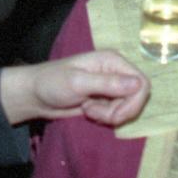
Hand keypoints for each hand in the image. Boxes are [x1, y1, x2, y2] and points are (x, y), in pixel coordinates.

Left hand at [0, 51, 149, 125]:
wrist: (35, 96)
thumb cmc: (53, 83)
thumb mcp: (78, 83)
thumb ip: (108, 83)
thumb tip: (139, 84)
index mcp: (113, 61)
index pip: (142, 82)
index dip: (134, 102)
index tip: (115, 115)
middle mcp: (116, 71)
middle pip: (137, 97)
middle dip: (120, 112)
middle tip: (97, 115)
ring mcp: (111, 86)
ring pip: (127, 107)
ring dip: (110, 115)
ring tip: (88, 110)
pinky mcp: (105, 99)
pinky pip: (117, 112)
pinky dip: (105, 117)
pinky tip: (89, 111)